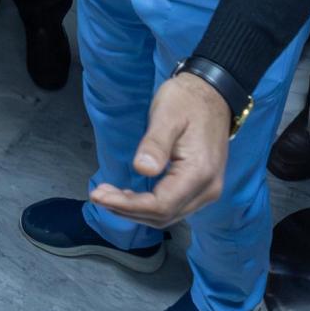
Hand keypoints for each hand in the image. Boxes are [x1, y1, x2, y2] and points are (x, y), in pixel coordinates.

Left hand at [89, 74, 231, 229]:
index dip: (127, 205)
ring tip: (108, 197)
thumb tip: (142, 169)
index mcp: (199, 172)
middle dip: (127, 210)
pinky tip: (129, 197)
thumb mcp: (167, 115)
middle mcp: (207, 189)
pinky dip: (148, 207)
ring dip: (135, 211)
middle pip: (163, 215)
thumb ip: (155, 144)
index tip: (98, 195)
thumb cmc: (186, 101)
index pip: (160, 204)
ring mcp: (207, 191)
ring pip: (168, 216)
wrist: (212, 94)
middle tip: (97, 195)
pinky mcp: (201, 188)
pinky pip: (173, 207)